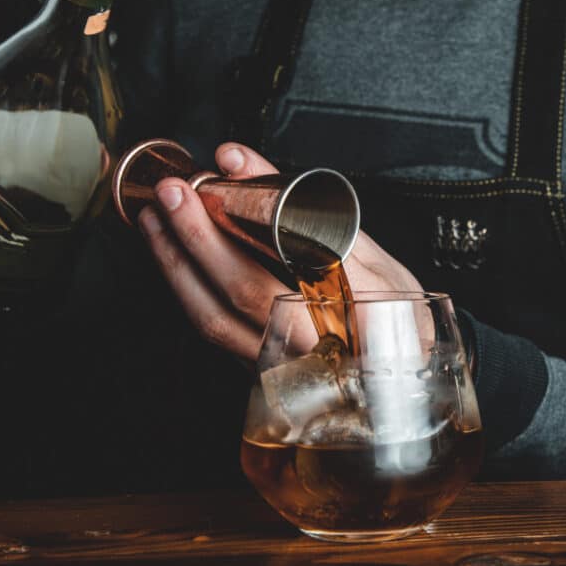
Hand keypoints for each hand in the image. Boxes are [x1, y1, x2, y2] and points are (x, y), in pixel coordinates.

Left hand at [138, 142, 422, 360]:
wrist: (407, 386)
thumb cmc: (402, 327)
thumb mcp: (389, 272)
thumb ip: (330, 227)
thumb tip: (268, 179)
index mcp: (349, 322)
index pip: (289, 266)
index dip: (244, 227)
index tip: (221, 183)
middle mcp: (308, 350)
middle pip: (238, 294)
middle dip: (198, 236)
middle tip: (175, 190)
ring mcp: (278, 366)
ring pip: (212, 318)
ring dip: (177, 263)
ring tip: (158, 217)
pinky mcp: (258, 370)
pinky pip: (212, 329)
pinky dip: (186, 287)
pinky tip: (173, 256)